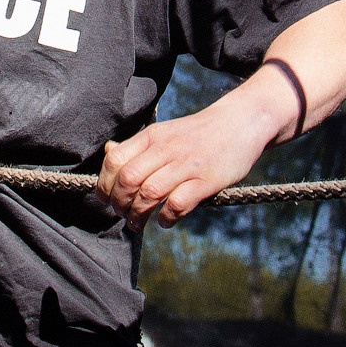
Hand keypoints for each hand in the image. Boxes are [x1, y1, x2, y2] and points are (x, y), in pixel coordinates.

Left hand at [100, 80, 287, 230]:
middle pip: (128, 180)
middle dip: (118, 204)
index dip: (104, 184)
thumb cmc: (199, 133)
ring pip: (149, 194)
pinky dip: (166, 217)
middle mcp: (166, 149)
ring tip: (137, 224)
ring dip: (138, 215)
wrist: (241, 122)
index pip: (114, 160)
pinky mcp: (206, 180)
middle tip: (122, 215)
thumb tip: (108, 153)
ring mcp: (186, 165)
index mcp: (152, 136)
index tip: (106, 200)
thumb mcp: (165, 132)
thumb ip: (138, 145)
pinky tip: (165, 221)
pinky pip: (178, 204)